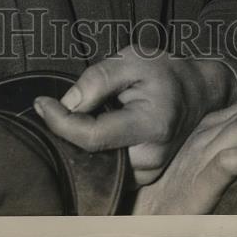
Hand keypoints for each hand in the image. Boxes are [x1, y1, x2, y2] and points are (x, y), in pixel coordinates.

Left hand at [34, 45, 236, 185]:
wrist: (196, 91)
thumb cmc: (163, 71)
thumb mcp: (132, 58)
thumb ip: (99, 78)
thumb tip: (66, 103)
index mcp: (152, 124)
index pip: (93, 137)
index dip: (60, 122)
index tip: (40, 103)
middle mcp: (152, 157)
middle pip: (92, 157)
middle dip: (67, 134)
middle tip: (55, 107)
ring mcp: (149, 173)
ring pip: (97, 166)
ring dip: (80, 143)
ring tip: (83, 114)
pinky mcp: (144, 178)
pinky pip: (108, 169)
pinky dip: (94, 151)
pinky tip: (94, 127)